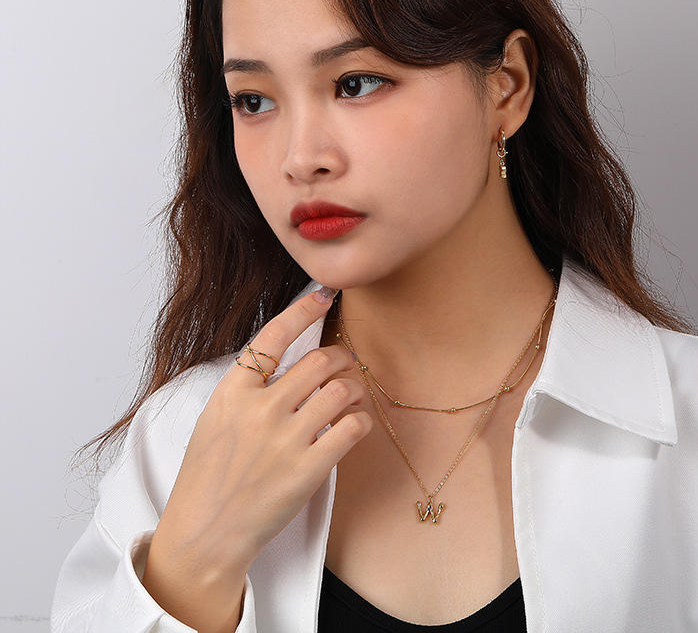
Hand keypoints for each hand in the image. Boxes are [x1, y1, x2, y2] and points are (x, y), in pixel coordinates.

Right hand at [151, 287, 371, 577]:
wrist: (205, 533)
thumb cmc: (209, 475)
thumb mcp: (215, 419)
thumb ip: (248, 388)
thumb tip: (290, 360)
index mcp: (231, 392)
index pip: (272, 336)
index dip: (302, 310)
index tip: (324, 295)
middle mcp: (259, 410)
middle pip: (318, 360)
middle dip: (341, 356)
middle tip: (345, 363)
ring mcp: (284, 440)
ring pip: (340, 390)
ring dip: (356, 387)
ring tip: (353, 395)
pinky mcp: (308, 470)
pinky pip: (352, 427)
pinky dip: (361, 420)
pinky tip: (355, 424)